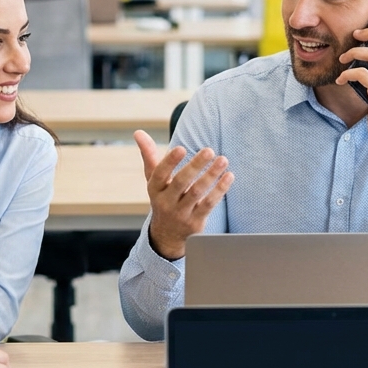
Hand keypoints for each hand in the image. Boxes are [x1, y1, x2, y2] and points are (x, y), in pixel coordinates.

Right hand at [134, 129, 233, 260]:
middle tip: (209, 150)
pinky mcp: (195, 222)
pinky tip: (228, 176)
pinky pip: (208, 204)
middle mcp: (166, 202)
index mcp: (154, 189)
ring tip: (222, 160)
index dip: (170, 161)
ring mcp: (181, 214)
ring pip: (197, 193)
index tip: (181, 148)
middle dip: (195, 166)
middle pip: (181, 183)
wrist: (167, 235)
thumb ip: (148, 155)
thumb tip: (138, 132)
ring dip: (211, 176)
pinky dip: (219, 190)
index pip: (160, 174)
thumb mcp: (153, 179)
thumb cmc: (163, 197)